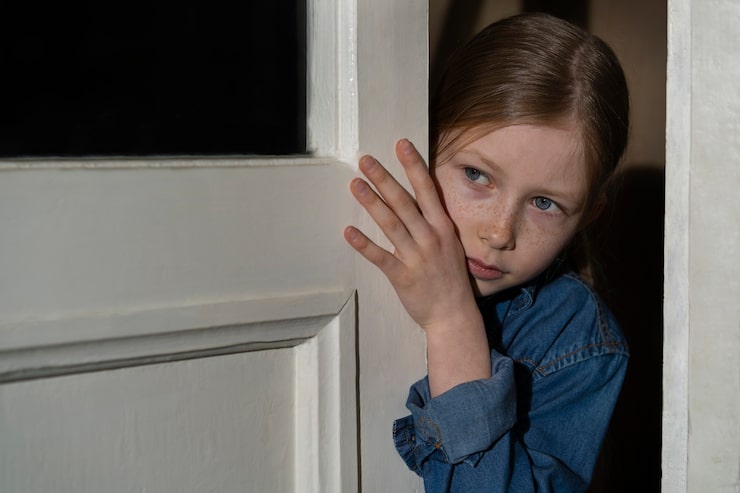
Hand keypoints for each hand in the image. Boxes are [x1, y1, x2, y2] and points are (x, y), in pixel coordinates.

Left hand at [345, 139, 490, 395]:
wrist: (454, 316)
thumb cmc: (450, 279)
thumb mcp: (450, 245)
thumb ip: (433, 223)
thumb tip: (416, 199)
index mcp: (443, 227)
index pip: (427, 189)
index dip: (413, 166)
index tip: (400, 144)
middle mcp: (431, 238)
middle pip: (404, 202)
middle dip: (384, 178)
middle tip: (365, 160)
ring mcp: (417, 257)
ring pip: (391, 224)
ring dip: (372, 202)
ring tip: (355, 184)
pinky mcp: (403, 277)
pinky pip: (381, 257)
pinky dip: (364, 245)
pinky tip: (348, 231)